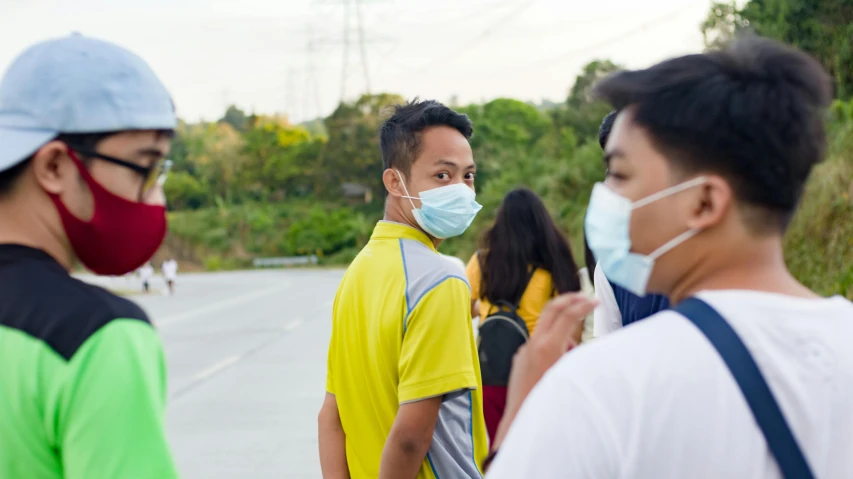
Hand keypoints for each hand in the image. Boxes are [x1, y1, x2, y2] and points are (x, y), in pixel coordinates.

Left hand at [492, 293, 597, 449]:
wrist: (521, 419)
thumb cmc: (548, 403)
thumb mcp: (569, 375)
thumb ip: (575, 355)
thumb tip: (577, 344)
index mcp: (547, 347)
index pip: (567, 315)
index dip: (584, 305)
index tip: (595, 301)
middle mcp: (533, 344)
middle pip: (552, 308)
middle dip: (569, 299)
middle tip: (585, 297)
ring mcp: (524, 349)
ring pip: (545, 327)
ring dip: (561, 326)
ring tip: (575, 347)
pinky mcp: (520, 358)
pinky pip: (538, 344)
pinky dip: (551, 343)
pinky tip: (559, 362)